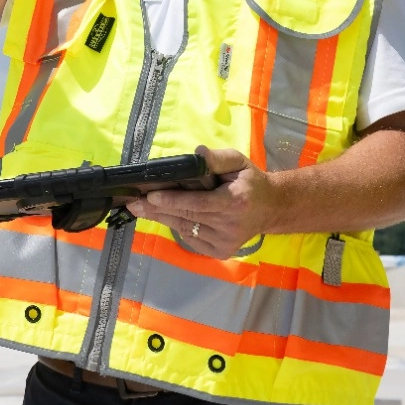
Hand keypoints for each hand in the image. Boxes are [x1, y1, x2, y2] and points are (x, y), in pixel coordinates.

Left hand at [126, 147, 274, 258]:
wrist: (270, 209)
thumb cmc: (250, 182)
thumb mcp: (238, 162)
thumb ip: (218, 158)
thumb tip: (196, 153)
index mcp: (235, 202)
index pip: (198, 203)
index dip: (173, 200)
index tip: (151, 195)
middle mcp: (230, 226)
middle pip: (187, 217)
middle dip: (157, 209)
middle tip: (133, 203)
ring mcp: (225, 242)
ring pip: (185, 229)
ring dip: (162, 218)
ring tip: (140, 209)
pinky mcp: (221, 251)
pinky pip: (191, 239)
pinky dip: (177, 226)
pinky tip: (165, 216)